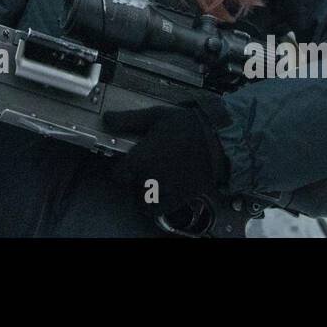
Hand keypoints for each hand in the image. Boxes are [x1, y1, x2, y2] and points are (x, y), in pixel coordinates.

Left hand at [103, 97, 231, 232]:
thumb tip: (107, 119)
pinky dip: (155, 203)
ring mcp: (164, 191)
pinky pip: (158, 209)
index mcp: (141, 159)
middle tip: (142, 165)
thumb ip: (129, 121)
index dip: (118, 168)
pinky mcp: (179, 199)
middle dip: (133, 176)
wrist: (218, 141)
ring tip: (151, 177)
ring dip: (142, 191)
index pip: (117, 174)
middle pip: (130, 186)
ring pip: (143, 200)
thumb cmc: (186, 126)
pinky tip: (161, 189)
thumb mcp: (155, 116)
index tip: (124, 160)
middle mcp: (149, 178)